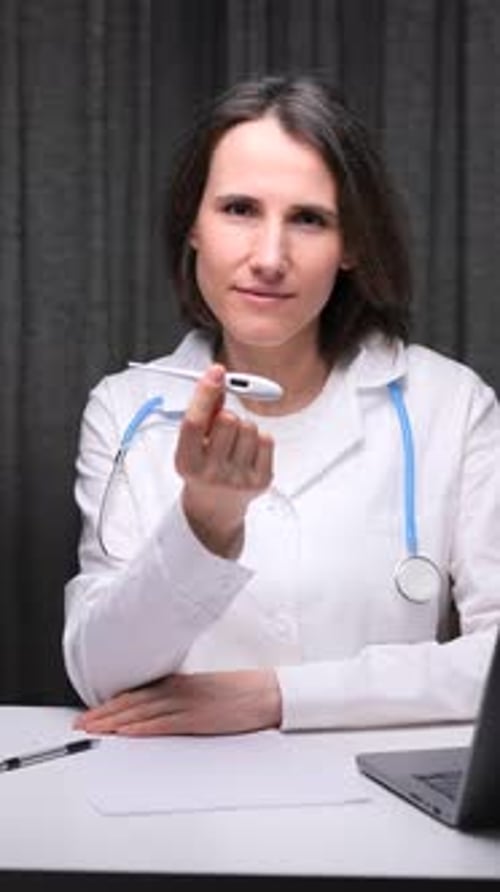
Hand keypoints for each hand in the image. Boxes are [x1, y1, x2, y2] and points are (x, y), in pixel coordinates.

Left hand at [73, 669, 281, 735]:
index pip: (137, 692)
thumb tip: (159, 705)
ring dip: (114, 723)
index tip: (93, 711)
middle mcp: (178, 690)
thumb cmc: (241, 691)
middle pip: (132, 702)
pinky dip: (140, 729)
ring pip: (141, 714)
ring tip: (93, 731)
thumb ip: (181, 694)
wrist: (268, 692)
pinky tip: (125, 734)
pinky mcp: (197, 720)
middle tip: (81, 724)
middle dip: (104, 714)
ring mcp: (187, 705)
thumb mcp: (205, 687)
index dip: (112, 702)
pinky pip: (162, 725)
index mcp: (180, 682)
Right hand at [175, 364, 273, 556]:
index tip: (216, 372)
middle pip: (228, 419)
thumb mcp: (192, 445)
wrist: (215, 509)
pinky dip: (258, 438)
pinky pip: (266, 438)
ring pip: (249, 426)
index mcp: (187, 463)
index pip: (195, 422)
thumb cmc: (201, 469)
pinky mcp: (261, 480)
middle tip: (221, 428)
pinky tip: (247, 451)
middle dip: (226, 415)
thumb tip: (218, 379)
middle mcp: (211, 473)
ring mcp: (239, 479)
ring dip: (243, 427)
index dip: (205, 393)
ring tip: (234, 443)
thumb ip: (204, 414)